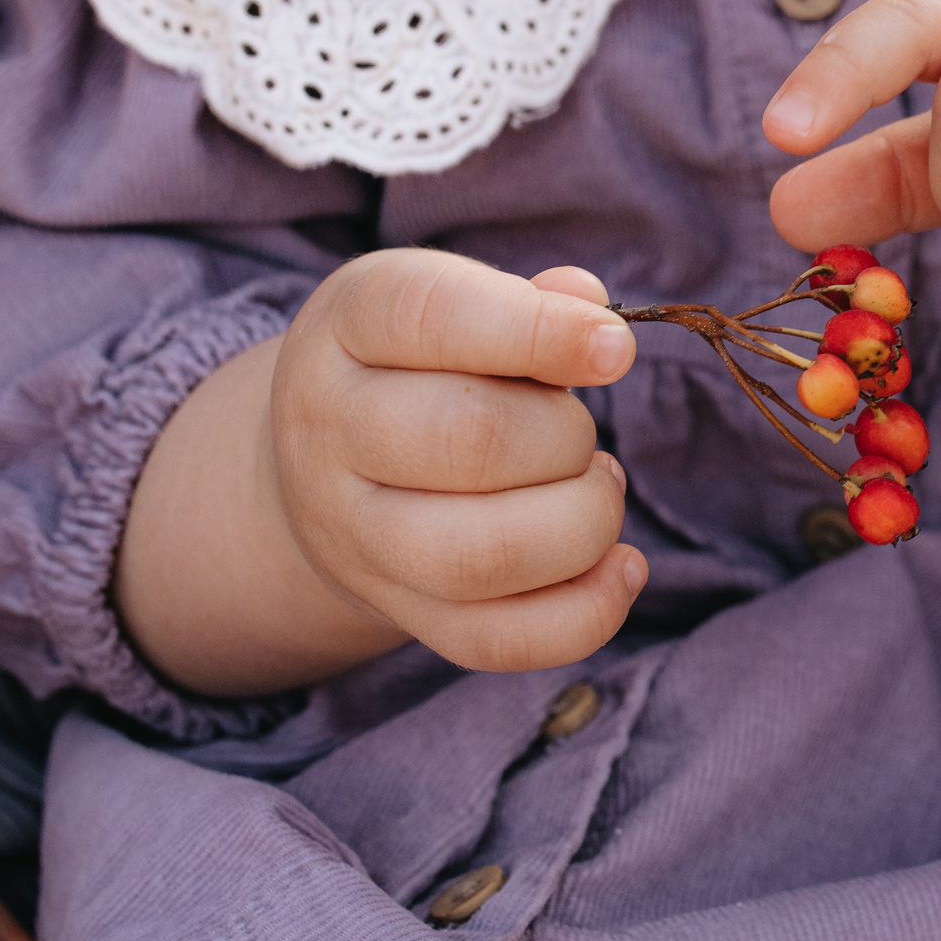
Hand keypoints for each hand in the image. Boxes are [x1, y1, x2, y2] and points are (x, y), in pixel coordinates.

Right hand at [119, 250, 646, 693]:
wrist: (320, 464)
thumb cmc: (418, 362)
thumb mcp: (454, 302)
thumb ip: (530, 300)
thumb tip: (590, 306)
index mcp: (350, 321)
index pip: (434, 317)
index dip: (540, 331)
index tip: (618, 348)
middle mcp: (332, 428)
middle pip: (469, 441)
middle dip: (566, 436)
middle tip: (580, 431)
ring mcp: (357, 534)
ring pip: (481, 557)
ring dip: (581, 523)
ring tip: (596, 489)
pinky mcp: (401, 611)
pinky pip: (497, 640)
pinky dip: (585, 612)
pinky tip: (620, 567)